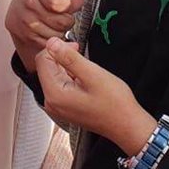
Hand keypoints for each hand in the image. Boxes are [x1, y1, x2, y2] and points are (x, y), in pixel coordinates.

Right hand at [6, 0, 83, 72]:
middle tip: (62, 17)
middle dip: (67, 21)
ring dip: (60, 32)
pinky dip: (53, 41)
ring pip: (58, 35)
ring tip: (54, 24)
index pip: (58, 2)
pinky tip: (48, 32)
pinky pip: (50, 44)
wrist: (17, 11)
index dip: (68, 6)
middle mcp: (29, 5)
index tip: (67, 5)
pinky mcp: (26, 37)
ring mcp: (26, 22)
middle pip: (62, 21)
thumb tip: (80, 1)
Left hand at [36, 38, 155, 153]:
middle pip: (47, 67)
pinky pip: (61, 85)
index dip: (58, 48)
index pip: (42, 60)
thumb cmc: (114, 103)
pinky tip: (87, 81)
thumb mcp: (92, 74)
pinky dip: (72, 77)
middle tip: (84, 59)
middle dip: (63, 58)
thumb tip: (51, 42)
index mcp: (54, 94)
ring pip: (55, 75)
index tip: (76, 48)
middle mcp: (51, 102)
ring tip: (88, 72)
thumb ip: (69, 57)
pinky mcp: (65, 108)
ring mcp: (57, 107)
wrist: (126, 125)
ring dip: (69, 67)